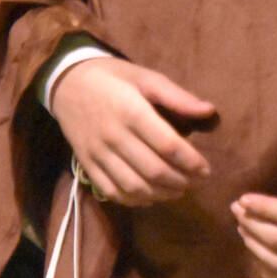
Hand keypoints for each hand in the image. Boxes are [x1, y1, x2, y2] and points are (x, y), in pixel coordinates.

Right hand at [48, 56, 213, 205]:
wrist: (67, 83)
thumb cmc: (113, 78)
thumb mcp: (146, 77)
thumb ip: (178, 97)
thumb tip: (209, 111)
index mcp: (131, 111)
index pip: (168, 145)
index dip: (191, 162)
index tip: (206, 169)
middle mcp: (113, 136)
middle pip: (153, 170)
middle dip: (181, 181)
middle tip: (196, 182)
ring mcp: (97, 153)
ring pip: (133, 186)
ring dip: (161, 194)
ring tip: (178, 190)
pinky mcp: (86, 164)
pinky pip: (112, 191)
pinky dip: (134, 200)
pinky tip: (151, 196)